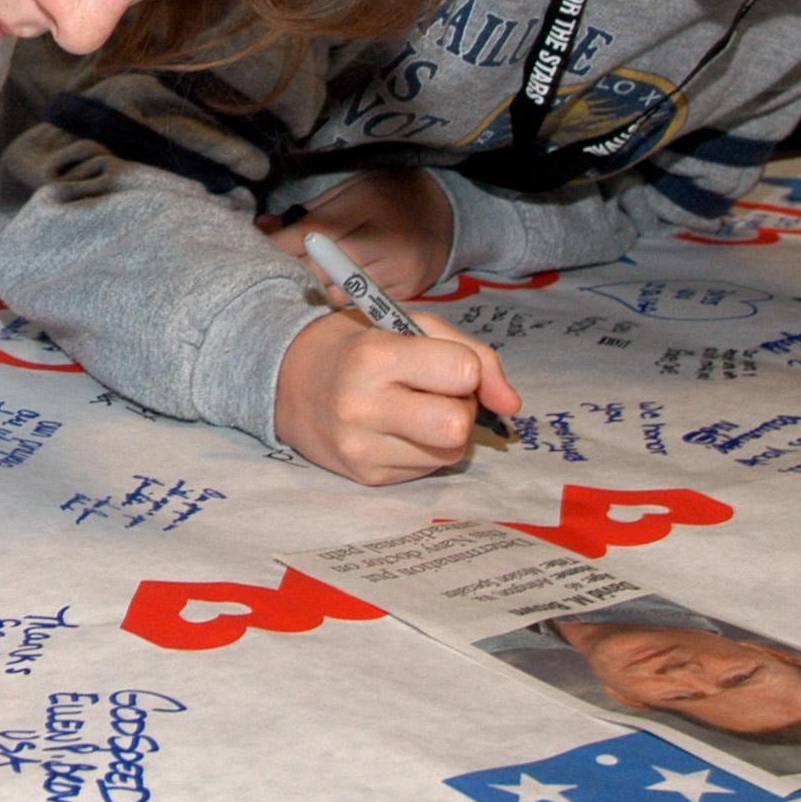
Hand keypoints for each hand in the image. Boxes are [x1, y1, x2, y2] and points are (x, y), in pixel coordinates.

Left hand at [260, 169, 454, 301]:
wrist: (446, 213)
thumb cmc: (390, 195)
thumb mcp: (351, 189)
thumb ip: (311, 212)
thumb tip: (265, 227)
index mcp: (368, 204)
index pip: (311, 233)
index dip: (278, 245)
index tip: (254, 249)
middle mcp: (385, 241)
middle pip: (321, 268)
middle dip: (292, 270)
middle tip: (269, 270)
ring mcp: (398, 271)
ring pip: (337, 293)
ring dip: (315, 289)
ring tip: (299, 283)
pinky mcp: (406, 293)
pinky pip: (360, 305)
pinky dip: (340, 300)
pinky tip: (331, 292)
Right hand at [272, 309, 519, 485]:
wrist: (289, 381)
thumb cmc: (360, 344)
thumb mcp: (410, 324)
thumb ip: (471, 352)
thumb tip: (512, 405)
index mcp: (375, 356)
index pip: (463, 371)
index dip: (467, 368)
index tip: (445, 362)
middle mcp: (363, 406)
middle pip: (457, 425)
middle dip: (462, 408)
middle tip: (437, 393)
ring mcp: (361, 448)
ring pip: (450, 454)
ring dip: (447, 432)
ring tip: (416, 409)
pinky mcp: (366, 477)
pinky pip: (428, 470)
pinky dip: (426, 449)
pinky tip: (399, 429)